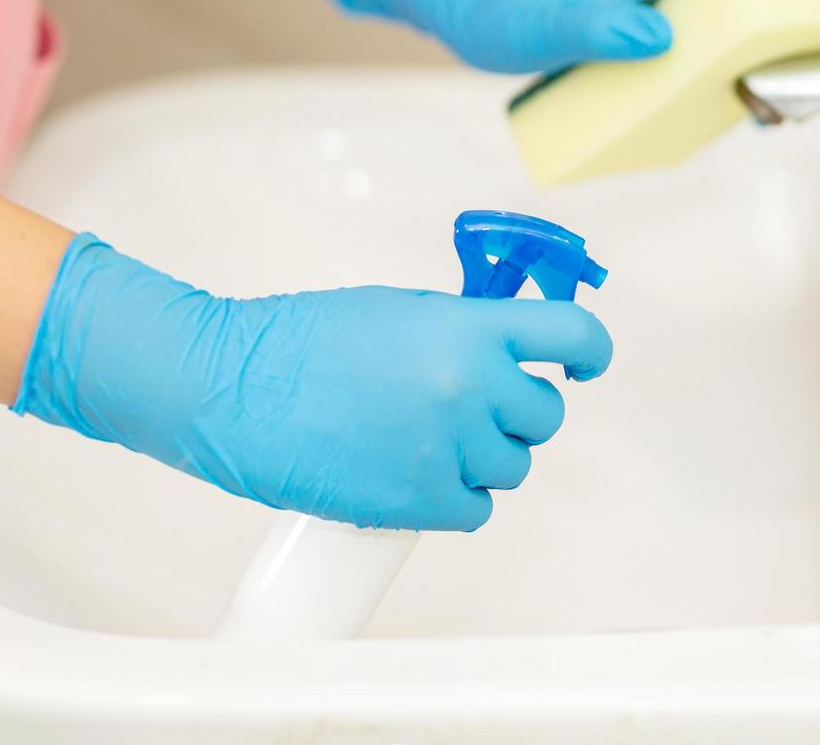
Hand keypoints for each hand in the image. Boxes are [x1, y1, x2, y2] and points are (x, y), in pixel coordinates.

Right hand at [13, 234, 612, 530]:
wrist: (231, 388)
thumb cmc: (300, 340)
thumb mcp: (398, 310)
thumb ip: (462, 329)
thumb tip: (505, 347)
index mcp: (467, 329)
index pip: (573, 336)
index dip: (588, 352)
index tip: (581, 364)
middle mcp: (470, 388)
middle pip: (544, 414)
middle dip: (514, 411)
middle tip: (469, 407)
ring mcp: (447, 448)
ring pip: (512, 467)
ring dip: (481, 457)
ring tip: (425, 441)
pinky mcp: (419, 502)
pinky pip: (477, 510)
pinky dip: (455, 498)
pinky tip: (416, 476)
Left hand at [316, 0, 819, 73]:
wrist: (463, 6)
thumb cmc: (500, 7)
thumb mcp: (545, 23)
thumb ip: (597, 27)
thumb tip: (658, 33)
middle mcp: (662, 1)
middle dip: (803, 1)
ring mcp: (650, 24)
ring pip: (723, 32)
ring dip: (766, 46)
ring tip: (805, 74)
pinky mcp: (633, 49)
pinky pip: (690, 61)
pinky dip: (720, 75)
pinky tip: (727, 105)